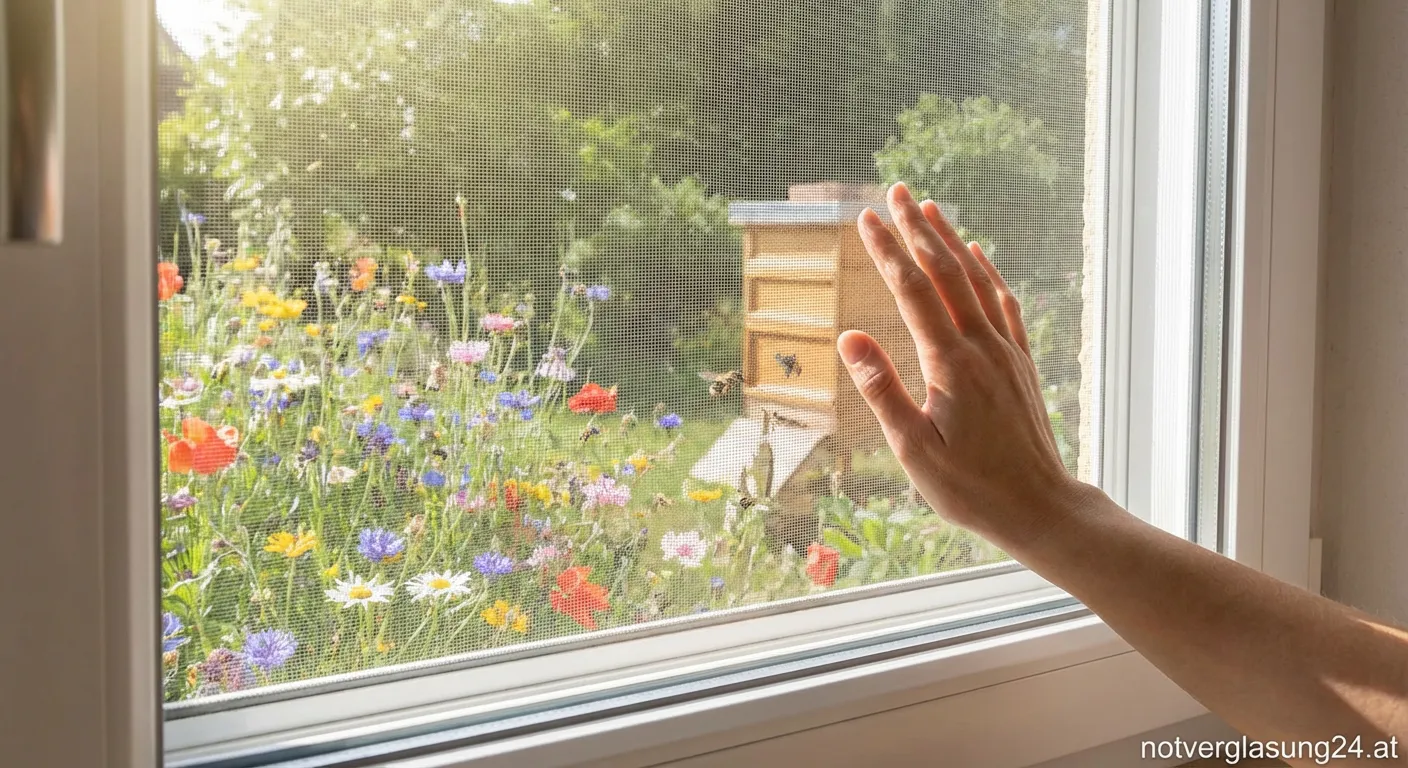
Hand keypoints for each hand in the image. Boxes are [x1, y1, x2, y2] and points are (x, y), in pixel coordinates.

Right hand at [838, 183, 1093, 552]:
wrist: (1040, 508)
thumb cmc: (970, 488)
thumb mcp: (912, 448)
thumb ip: (881, 389)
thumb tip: (849, 336)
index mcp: (950, 363)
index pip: (912, 291)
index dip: (887, 251)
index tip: (866, 218)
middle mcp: (982, 346)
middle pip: (946, 273)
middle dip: (919, 229)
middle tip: (897, 192)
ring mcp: (1006, 352)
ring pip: (977, 281)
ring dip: (952, 242)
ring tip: (932, 210)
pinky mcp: (1020, 364)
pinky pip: (1004, 304)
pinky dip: (989, 273)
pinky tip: (980, 257)